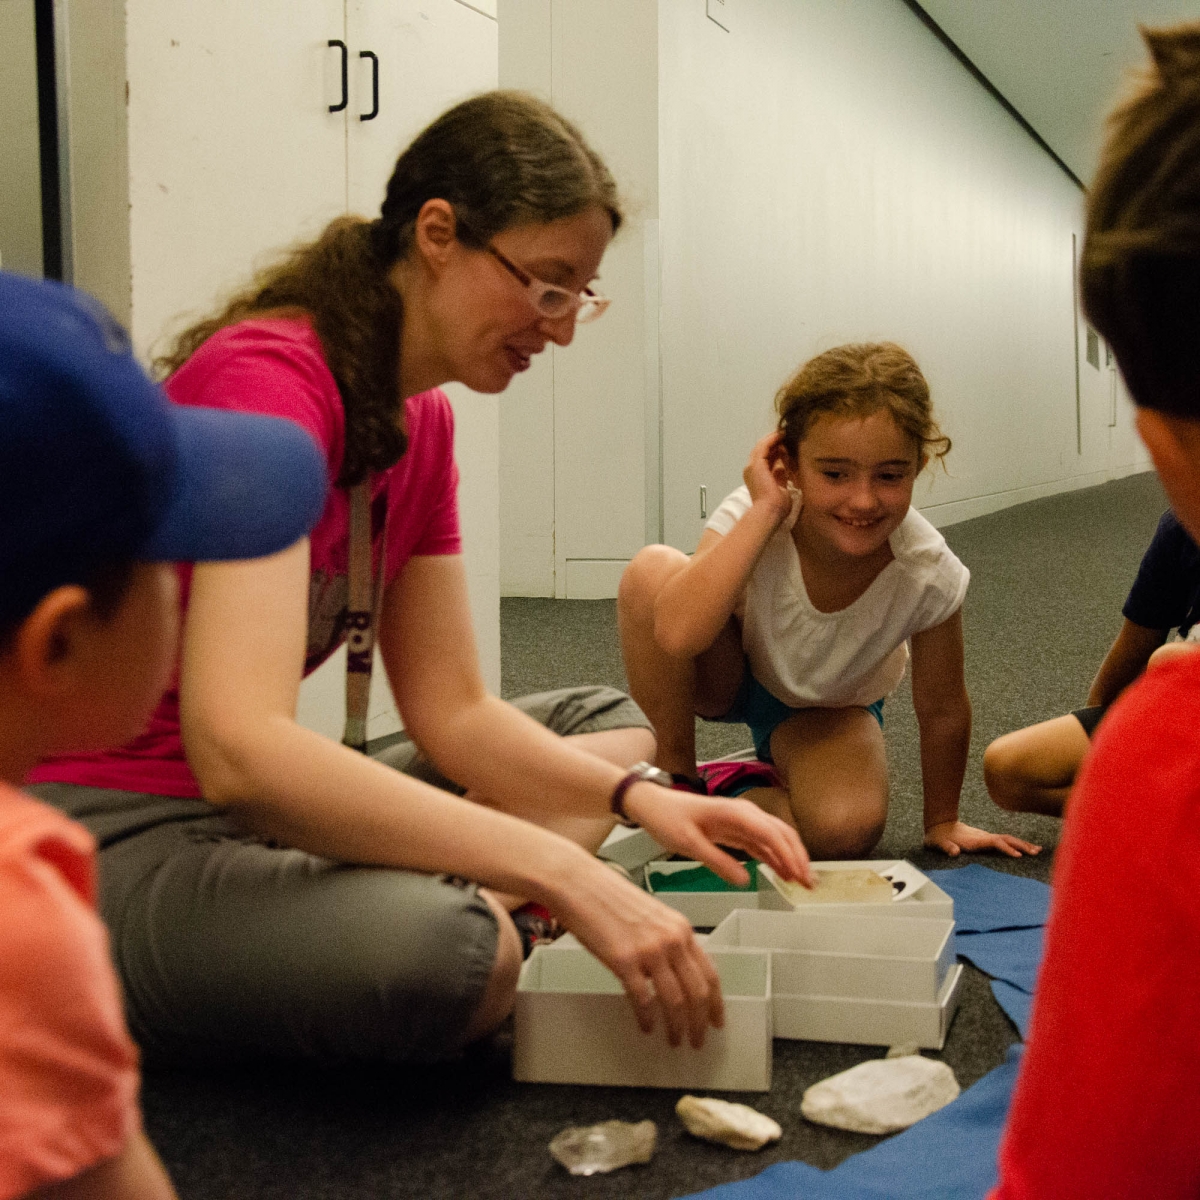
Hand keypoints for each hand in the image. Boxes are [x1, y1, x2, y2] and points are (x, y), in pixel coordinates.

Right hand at [545, 855, 723, 1048]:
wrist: (579, 884)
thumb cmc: (609, 896)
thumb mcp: (651, 915)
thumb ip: (667, 941)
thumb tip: (673, 972)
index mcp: (680, 928)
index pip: (710, 973)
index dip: (716, 1002)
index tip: (716, 1021)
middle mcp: (671, 939)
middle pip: (697, 992)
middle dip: (700, 1022)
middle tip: (697, 1041)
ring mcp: (649, 950)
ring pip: (675, 1001)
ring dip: (677, 1026)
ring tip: (674, 1040)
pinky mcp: (624, 960)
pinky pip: (643, 999)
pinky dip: (647, 1019)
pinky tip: (646, 1027)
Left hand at [625, 782, 812, 886]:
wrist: (652, 804)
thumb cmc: (667, 818)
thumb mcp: (688, 843)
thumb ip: (717, 861)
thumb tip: (746, 879)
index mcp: (735, 813)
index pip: (772, 834)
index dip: (789, 855)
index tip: (800, 876)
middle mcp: (744, 814)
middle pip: (781, 834)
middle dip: (798, 857)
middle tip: (810, 883)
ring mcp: (741, 821)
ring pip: (775, 838)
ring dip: (791, 858)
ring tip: (803, 882)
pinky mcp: (736, 829)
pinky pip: (762, 844)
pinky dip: (776, 857)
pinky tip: (783, 872)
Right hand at [742, 432, 792, 520]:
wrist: (770, 511)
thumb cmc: (776, 506)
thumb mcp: (781, 487)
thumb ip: (780, 476)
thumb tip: (784, 468)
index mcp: (756, 477)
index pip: (765, 459)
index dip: (775, 451)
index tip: (786, 445)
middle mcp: (751, 470)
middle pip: (762, 451)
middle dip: (773, 442)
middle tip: (786, 435)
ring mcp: (752, 467)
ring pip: (761, 446)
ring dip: (773, 438)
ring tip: (784, 432)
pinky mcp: (756, 464)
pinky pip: (764, 445)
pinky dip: (772, 439)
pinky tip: (781, 434)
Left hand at [924, 820, 1040, 857]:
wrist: (939, 825)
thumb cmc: (937, 837)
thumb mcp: (936, 842)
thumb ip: (945, 847)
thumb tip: (953, 852)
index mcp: (974, 840)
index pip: (994, 842)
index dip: (1006, 848)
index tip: (1018, 855)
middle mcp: (983, 837)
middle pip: (1006, 839)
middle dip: (1021, 845)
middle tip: (1035, 852)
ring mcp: (986, 837)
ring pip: (1008, 839)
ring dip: (1022, 844)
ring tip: (1037, 850)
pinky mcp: (986, 840)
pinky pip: (1005, 841)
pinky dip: (1017, 845)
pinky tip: (1026, 849)